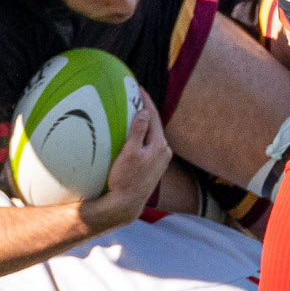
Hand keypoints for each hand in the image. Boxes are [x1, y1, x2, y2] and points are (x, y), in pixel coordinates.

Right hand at [80, 93, 171, 231]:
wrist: (127, 203)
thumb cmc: (126, 179)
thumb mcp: (130, 153)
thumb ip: (138, 132)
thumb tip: (144, 112)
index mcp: (159, 145)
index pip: (153, 116)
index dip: (145, 100)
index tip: (137, 87)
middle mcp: (164, 151)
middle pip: (155, 123)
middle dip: (145, 109)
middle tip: (134, 95)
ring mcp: (160, 159)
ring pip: (152, 133)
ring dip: (144, 122)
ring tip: (133, 110)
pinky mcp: (154, 165)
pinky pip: (149, 143)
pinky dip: (143, 134)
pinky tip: (134, 133)